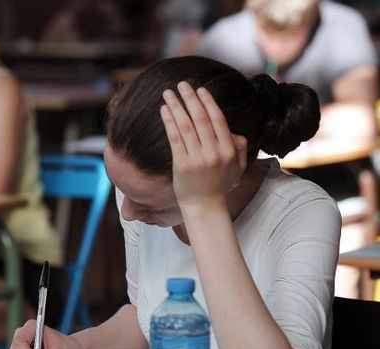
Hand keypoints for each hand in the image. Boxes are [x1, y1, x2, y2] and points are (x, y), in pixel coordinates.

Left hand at [160, 82, 247, 209]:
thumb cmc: (220, 186)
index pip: (218, 120)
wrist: (205, 208)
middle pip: (201, 119)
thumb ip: (241, 148)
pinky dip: (169, 122)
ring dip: (176, 106)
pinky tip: (164, 110)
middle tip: (182, 84)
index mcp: (229, 150)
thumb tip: (236, 132)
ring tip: (168, 93)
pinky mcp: (182, 165)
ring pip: (186, 126)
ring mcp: (198, 159)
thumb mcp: (238, 168)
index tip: (200, 90)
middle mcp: (214, 152)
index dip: (208, 102)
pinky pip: (175, 138)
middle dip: (190, 98)